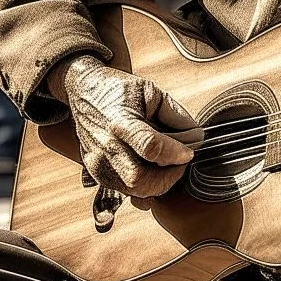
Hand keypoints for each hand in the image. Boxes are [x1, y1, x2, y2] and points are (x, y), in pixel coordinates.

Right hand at [60, 55, 201, 197]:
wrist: (83, 91)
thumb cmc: (117, 90)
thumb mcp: (151, 91)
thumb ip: (176, 115)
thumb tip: (196, 138)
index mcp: (119, 121)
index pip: (150, 147)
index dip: (175, 154)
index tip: (188, 153)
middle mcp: (105, 145)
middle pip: (139, 180)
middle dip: (167, 178)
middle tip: (178, 163)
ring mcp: (97, 162)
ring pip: (133, 190)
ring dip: (157, 184)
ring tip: (165, 165)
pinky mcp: (95, 172)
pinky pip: (125, 189)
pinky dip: (143, 185)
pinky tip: (150, 168)